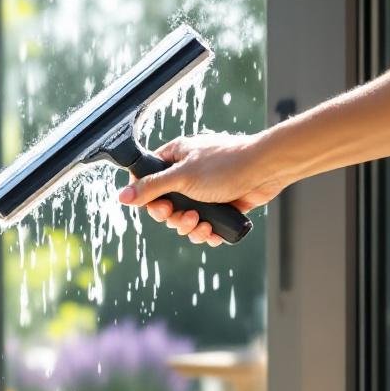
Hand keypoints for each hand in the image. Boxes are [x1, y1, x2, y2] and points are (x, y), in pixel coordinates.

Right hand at [117, 133, 287, 246]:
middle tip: (182, 215)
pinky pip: (205, 225)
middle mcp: (188, 174)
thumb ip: (151, 188)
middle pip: (165, 204)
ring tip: (201, 223)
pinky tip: (213, 233)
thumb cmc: (227, 163)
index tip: (156, 206)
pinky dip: (207, 233)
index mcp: (175, 158)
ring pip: (185, 218)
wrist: (267, 169)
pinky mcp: (220, 205)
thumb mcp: (182, 177)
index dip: (147, 197)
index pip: (148, 179)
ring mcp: (205, 191)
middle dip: (173, 217)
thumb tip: (122, 196)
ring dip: (190, 227)